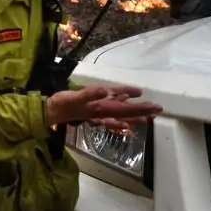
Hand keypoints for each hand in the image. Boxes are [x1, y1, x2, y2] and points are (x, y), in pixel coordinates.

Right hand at [44, 86, 162, 127]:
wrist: (52, 112)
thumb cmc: (64, 103)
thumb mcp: (78, 96)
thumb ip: (92, 94)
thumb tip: (107, 91)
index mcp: (103, 108)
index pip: (127, 108)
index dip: (141, 107)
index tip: (155, 106)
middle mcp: (104, 113)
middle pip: (127, 113)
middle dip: (142, 112)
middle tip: (158, 110)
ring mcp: (99, 114)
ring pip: (120, 116)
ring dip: (134, 117)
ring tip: (148, 117)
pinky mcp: (93, 113)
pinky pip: (109, 116)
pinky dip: (119, 118)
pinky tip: (123, 120)